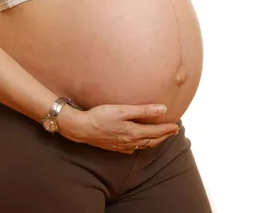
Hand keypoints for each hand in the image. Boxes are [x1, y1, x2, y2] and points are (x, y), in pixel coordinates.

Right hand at [58, 103, 179, 154]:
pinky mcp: (114, 146)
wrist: (81, 128)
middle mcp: (130, 142)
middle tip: (173, 132)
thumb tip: (163, 109)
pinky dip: (140, 145)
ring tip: (160, 137)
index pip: (156, 132)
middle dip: (163, 136)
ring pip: (143, 145)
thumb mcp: (123, 110)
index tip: (176, 126)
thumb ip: (143, 110)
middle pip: (151, 141)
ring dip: (154, 141)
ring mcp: (121, 146)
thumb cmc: (101, 116)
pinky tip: (138, 143)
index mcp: (134, 132)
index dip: (167, 130)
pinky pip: (132, 148)